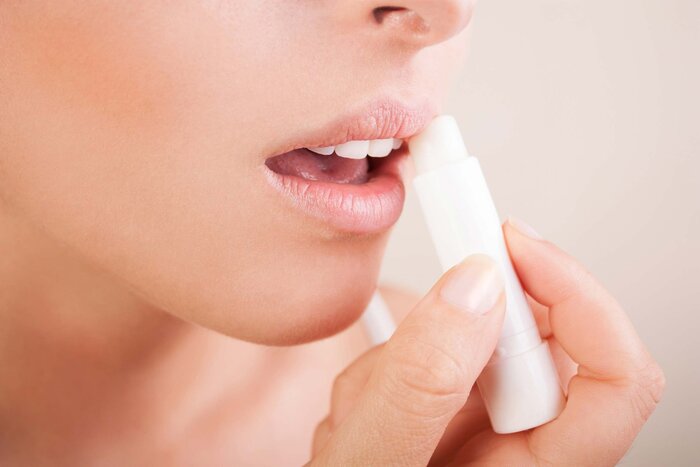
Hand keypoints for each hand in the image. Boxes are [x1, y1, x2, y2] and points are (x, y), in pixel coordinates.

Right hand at [309, 219, 664, 465]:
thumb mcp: (370, 459)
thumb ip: (419, 384)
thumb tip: (474, 288)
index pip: (615, 379)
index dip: (576, 297)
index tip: (510, 246)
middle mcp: (523, 447)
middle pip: (543, 340)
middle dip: (459, 325)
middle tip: (407, 336)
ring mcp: (489, 427)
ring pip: (482, 335)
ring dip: (407, 350)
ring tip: (360, 406)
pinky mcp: (454, 408)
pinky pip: (440, 345)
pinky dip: (389, 360)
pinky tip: (362, 405)